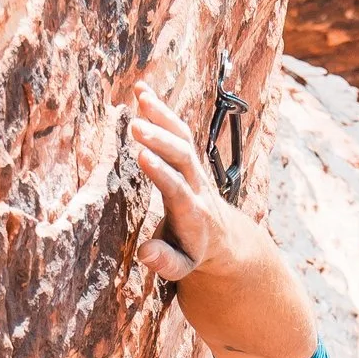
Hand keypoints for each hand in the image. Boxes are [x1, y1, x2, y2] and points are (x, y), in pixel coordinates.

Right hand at [126, 84, 267, 282]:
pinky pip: (178, 129)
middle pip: (183, 157)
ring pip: (183, 137)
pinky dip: (161, 110)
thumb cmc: (193, 252)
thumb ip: (165, 262)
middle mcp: (197, 185)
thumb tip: (145, 253)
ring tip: (140, 94)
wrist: (222, 237)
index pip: (178, 188)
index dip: (162, 172)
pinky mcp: (189, 158)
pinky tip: (142, 90)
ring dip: (162, 115)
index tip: (142, 156)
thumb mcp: (181, 267)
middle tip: (136, 126)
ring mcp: (195, 168)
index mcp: (193, 212)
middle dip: (161, 140)